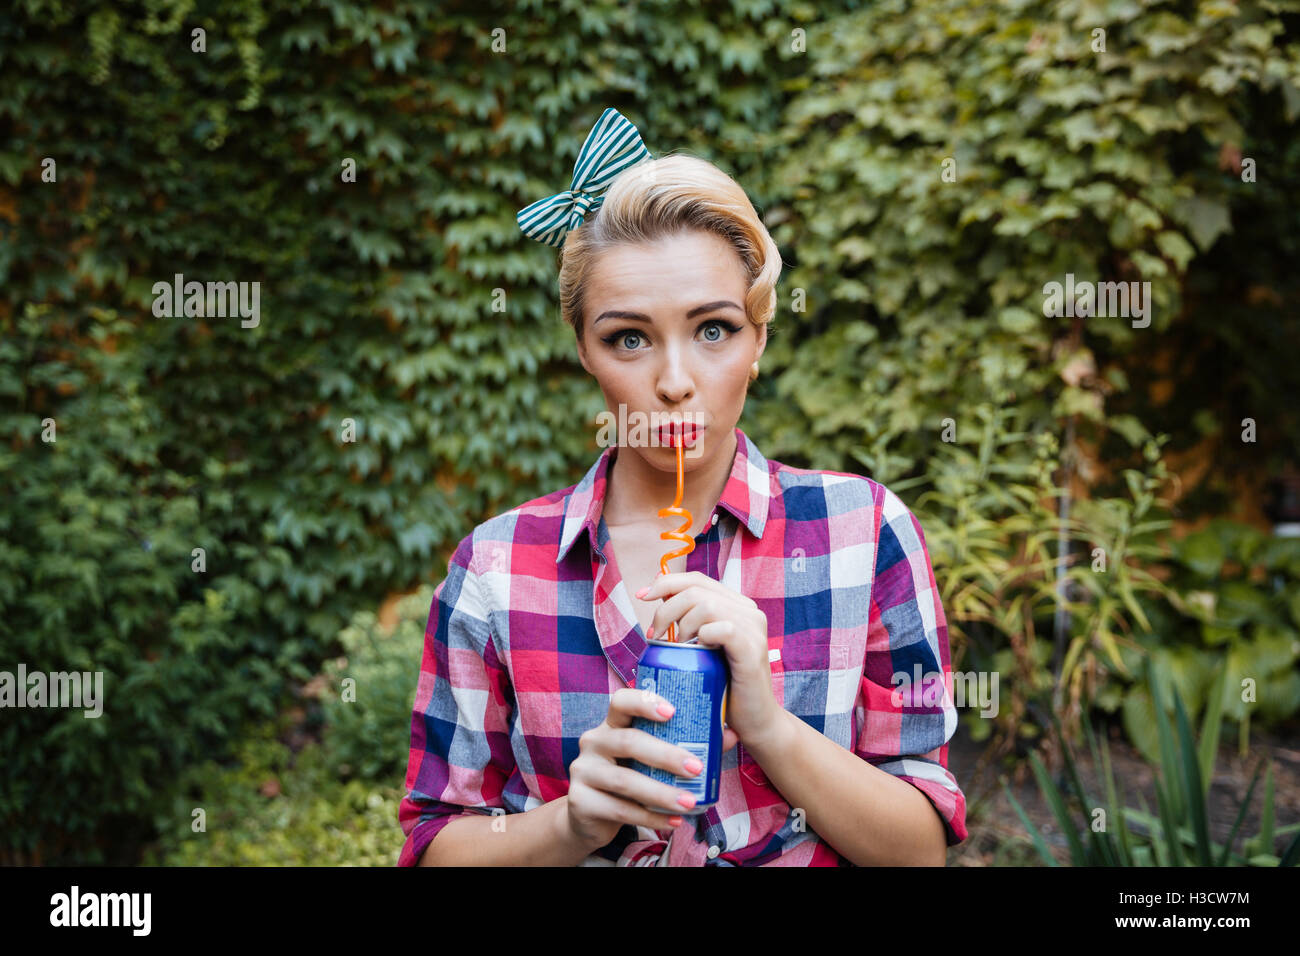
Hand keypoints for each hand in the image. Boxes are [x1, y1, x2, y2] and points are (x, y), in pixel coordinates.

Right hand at [564, 687, 706, 850]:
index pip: (621, 701)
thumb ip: (684, 745)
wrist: (588, 815)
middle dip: (666, 755)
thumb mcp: (649, 758)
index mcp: (611, 724)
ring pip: (626, 781)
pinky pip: (620, 810)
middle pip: (629, 741)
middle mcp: (593, 742)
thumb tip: (729, 735)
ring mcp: (583, 771)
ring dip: (662, 793)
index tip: (673, 712)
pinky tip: (674, 822)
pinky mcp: (580, 801)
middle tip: (696, 768)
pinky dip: (651, 818)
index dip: (645, 703)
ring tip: (690, 802)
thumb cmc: (628, 776)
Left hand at [637, 571, 781, 752]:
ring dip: (682, 625)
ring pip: (706, 605)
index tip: (641, 596)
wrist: (753, 722)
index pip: (697, 580)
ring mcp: (754, 629)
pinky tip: (699, 651)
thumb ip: (690, 623)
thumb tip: (657, 597)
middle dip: (666, 609)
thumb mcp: (703, 649)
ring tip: (677, 648)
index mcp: (737, 606)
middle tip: (655, 636)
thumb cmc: (724, 687)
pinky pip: (723, 628)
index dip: (666, 583)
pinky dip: (704, 636)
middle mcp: (749, 612)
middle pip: (696, 590)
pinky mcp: (753, 649)